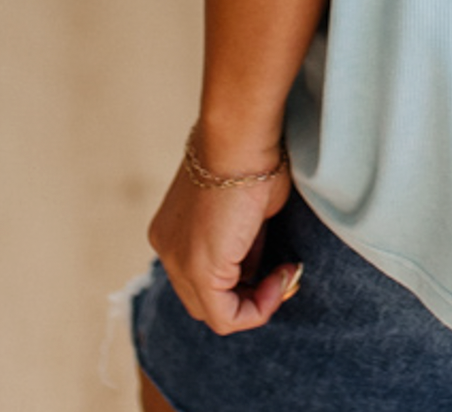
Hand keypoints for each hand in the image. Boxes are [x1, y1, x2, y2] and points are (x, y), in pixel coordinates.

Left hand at [147, 147, 298, 334]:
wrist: (241, 134)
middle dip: (248, 292)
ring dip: (255, 300)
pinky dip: (259, 308)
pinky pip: (227, 317)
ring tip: (285, 272)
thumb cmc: (252, 154)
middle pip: (204, 298)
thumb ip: (244, 240)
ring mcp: (178, 262)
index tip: (276, 258)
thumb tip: (257, 265)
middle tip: (283, 270)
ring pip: (214, 311)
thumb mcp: (247, 207)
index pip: (202, 275)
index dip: (243, 276)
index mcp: (172, 230)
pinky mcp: (200, 271)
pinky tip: (282, 278)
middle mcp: (166, 250)